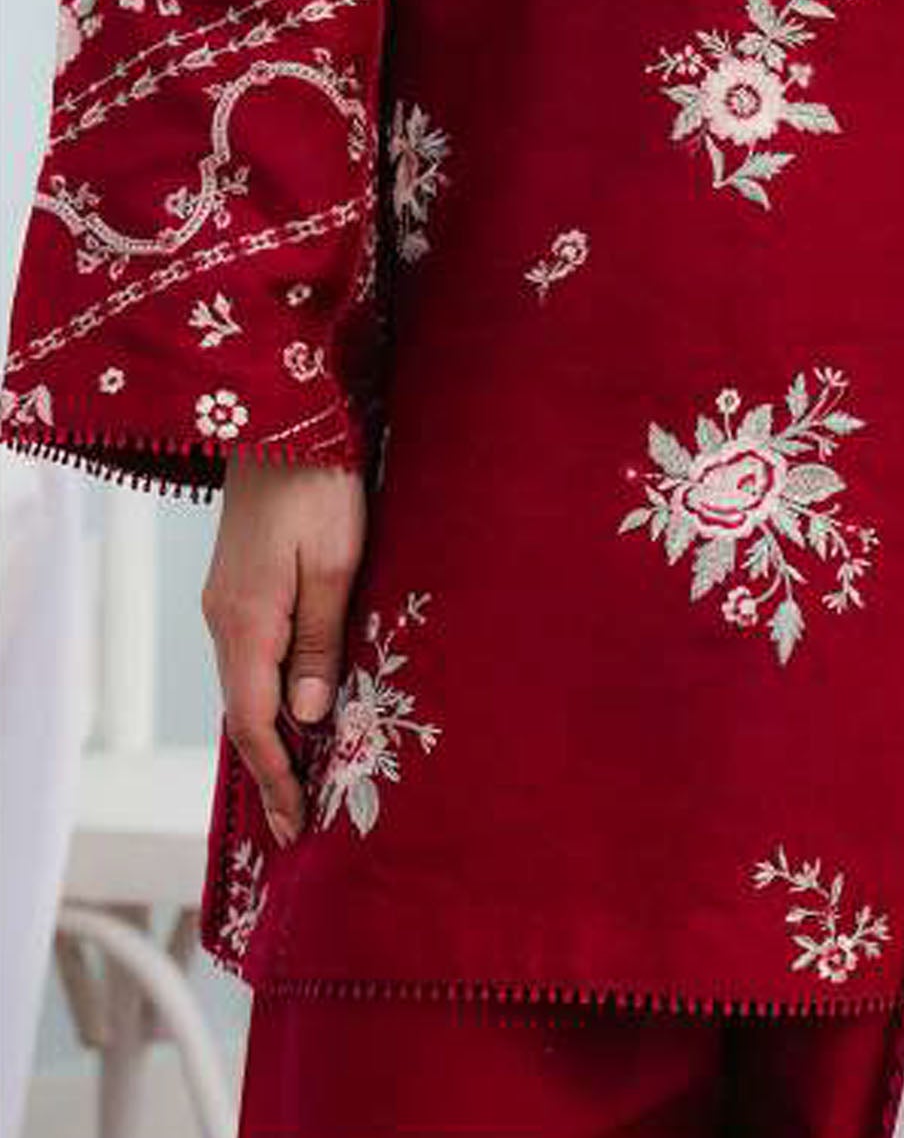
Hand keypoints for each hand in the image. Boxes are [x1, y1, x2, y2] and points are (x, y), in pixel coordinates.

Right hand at [201, 456, 366, 846]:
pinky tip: (295, 709)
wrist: (282, 422)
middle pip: (244, 712)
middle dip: (271, 770)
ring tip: (303, 779)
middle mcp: (225, 619)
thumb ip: (320, 640)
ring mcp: (228, 602)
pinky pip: (251, 658)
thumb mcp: (335, 564)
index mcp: (246, 622)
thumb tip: (304, 716)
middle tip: (297, 823)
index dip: (277, 777)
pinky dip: (270, 695)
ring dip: (272, 735)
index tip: (295, 824)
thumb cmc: (318, 487)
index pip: (256, 722)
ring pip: (246, 686)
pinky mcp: (241, 585)